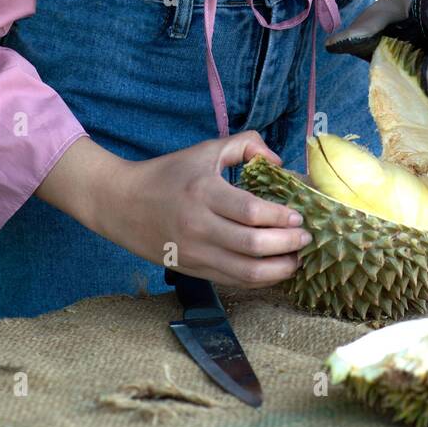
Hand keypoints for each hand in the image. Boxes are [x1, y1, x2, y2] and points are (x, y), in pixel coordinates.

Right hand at [102, 132, 312, 285]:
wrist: (121, 204)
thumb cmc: (167, 174)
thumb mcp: (205, 150)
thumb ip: (245, 144)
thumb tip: (277, 160)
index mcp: (203, 192)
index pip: (252, 212)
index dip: (282, 217)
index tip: (299, 214)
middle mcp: (199, 226)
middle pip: (253, 245)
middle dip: (288, 244)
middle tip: (306, 236)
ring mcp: (195, 253)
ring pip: (246, 272)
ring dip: (279, 269)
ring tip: (297, 258)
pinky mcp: (192, 270)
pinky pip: (233, 282)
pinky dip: (260, 280)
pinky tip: (276, 270)